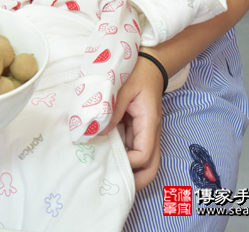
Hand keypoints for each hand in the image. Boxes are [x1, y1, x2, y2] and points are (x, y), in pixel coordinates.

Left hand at [102, 53, 163, 190]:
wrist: (148, 64)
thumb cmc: (137, 73)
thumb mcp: (122, 88)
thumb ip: (111, 110)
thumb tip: (98, 132)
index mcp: (149, 124)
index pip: (144, 156)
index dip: (128, 163)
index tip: (108, 156)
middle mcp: (150, 133)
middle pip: (150, 168)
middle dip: (134, 180)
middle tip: (110, 183)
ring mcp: (143, 134)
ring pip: (142, 163)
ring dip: (127, 170)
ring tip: (104, 173)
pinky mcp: (135, 131)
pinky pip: (131, 150)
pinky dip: (120, 157)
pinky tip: (103, 155)